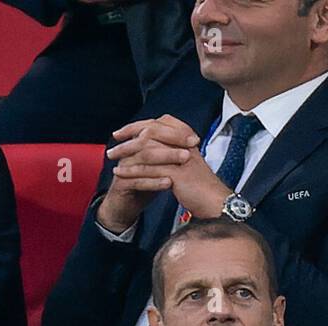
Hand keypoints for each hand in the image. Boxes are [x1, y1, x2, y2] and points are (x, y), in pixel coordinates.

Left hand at [109, 115, 230, 220]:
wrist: (216, 202)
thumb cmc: (201, 186)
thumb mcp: (188, 163)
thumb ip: (175, 152)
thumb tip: (157, 146)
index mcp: (187, 139)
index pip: (161, 122)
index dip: (141, 124)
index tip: (125, 130)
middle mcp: (184, 144)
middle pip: (151, 131)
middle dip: (129, 134)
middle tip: (113, 141)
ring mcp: (180, 157)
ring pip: (147, 149)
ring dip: (126, 152)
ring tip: (111, 157)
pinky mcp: (176, 173)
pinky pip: (148, 169)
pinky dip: (131, 170)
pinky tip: (119, 173)